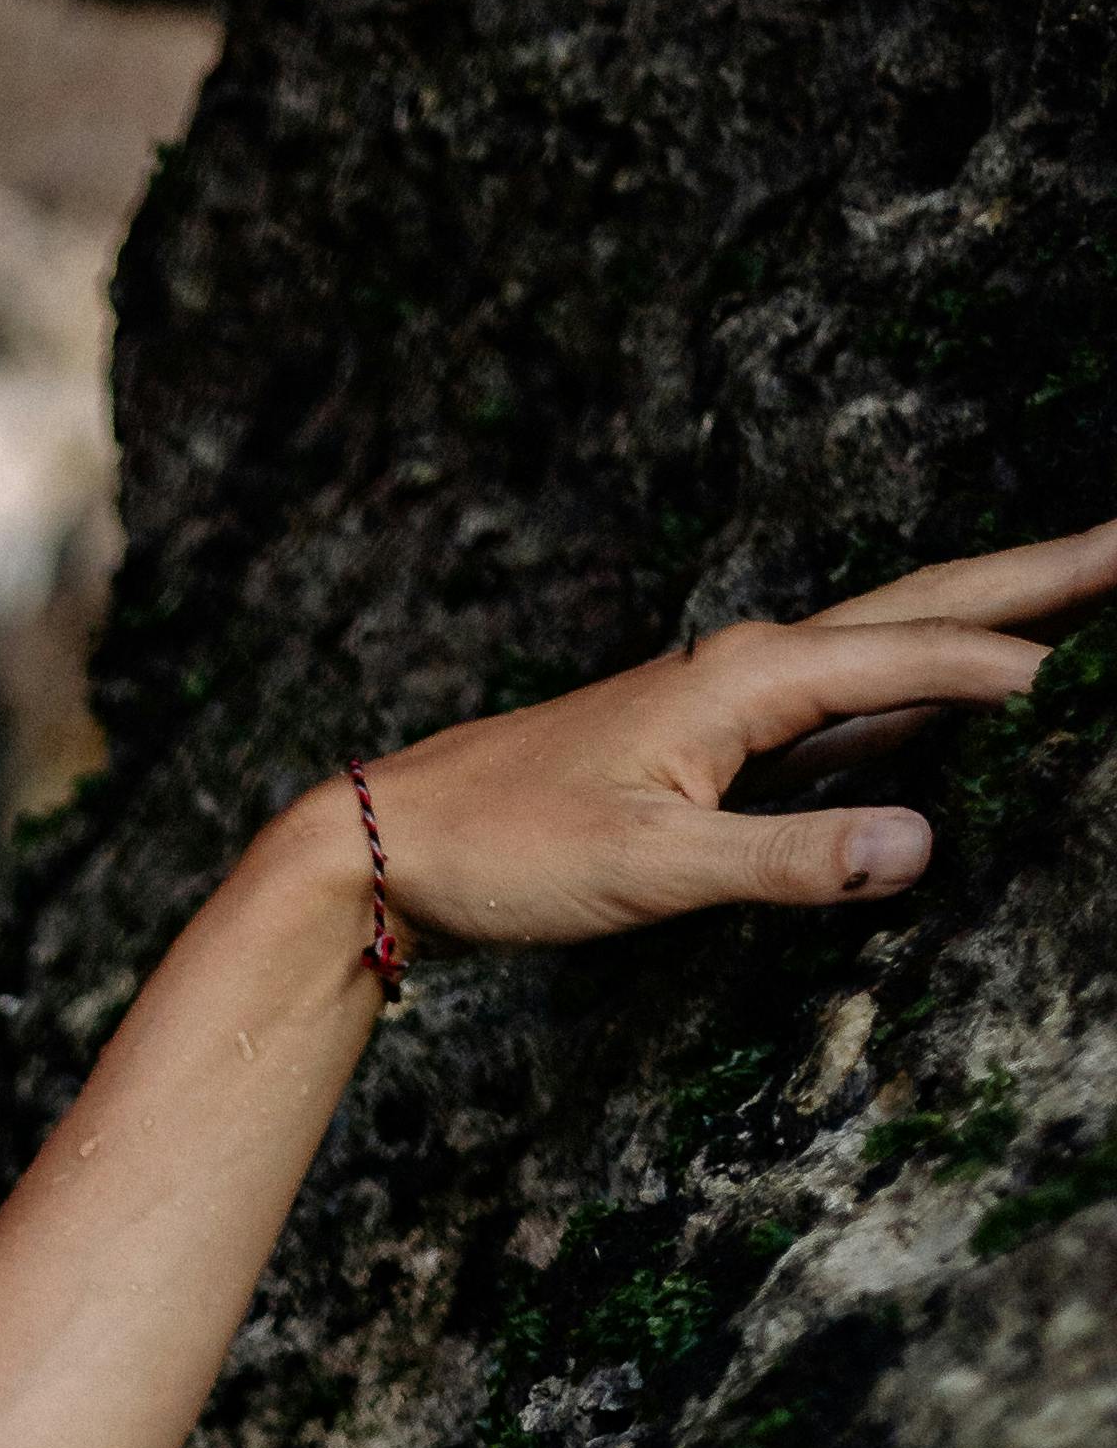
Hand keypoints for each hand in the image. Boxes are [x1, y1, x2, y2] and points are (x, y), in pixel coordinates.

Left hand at [356, 510, 1116, 953]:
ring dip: (994, 612)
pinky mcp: (722, 736)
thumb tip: (921, 843)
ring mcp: (740, 694)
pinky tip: (963, 699)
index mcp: (751, 675)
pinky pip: (853, 694)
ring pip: (897, 637)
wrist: (400, 838)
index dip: (1015, 666)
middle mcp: (755, 662)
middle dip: (1041, 577)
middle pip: (930, 605)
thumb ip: (790, 861)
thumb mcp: (653, 870)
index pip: (921, 656)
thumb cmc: (511, 849)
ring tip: (1089, 591)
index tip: (1100, 674)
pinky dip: (925, 680)